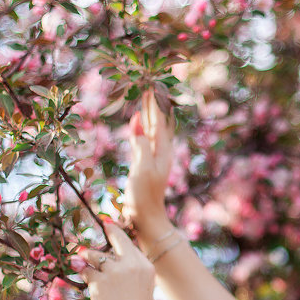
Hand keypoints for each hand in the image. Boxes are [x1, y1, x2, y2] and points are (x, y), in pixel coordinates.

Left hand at [81, 222, 156, 299]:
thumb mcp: (144, 287)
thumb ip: (132, 270)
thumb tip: (109, 259)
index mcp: (145, 265)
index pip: (129, 242)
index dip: (117, 233)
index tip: (108, 225)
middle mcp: (131, 264)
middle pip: (115, 239)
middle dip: (106, 232)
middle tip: (100, 225)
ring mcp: (114, 272)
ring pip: (94, 254)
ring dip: (87, 257)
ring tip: (82, 259)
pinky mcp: (99, 282)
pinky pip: (85, 271)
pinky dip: (83, 274)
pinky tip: (84, 278)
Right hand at [122, 91, 175, 236]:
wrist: (147, 217)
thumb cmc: (144, 196)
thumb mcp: (142, 170)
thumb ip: (141, 146)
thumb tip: (137, 124)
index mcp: (162, 150)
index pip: (158, 120)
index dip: (154, 102)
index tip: (151, 83)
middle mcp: (160, 150)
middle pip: (157, 120)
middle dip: (153, 102)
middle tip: (149, 82)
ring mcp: (153, 156)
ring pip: (151, 127)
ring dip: (148, 111)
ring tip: (145, 94)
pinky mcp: (145, 162)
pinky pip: (144, 137)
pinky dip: (141, 125)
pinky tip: (138, 121)